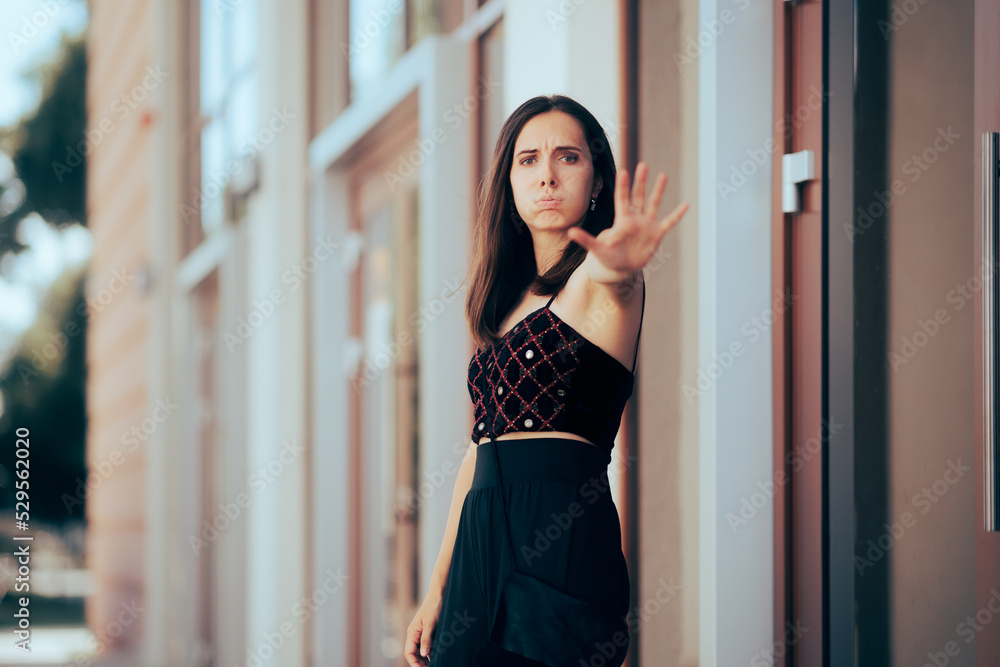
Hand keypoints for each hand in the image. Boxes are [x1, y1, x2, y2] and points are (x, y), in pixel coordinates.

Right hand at [405, 591, 442, 665]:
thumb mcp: (430, 623)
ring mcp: (422, 635)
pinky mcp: (429, 634)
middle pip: (414, 654)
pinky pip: (429, 647)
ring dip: (426, 660)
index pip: (409, 652)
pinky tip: (437, 658)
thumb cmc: (433, 606)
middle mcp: (415, 635)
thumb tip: (423, 654)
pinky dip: (432, 654)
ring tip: (434, 665)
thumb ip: (426, 639)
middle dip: (420, 663)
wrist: (439, 595)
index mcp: (412, 632)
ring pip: (421, 652)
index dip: (414, 663)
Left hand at [567, 162, 688, 274]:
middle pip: (638, 197)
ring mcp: (646, 225)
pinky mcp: (656, 234)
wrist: (619, 267)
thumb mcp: (596, 248)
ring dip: (659, 191)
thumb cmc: (606, 256)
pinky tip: (686, 205)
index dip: (623, 186)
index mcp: (621, 220)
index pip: (622, 199)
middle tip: (643, 164)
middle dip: (640, 181)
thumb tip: (570, 232)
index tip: (623, 170)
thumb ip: (586, 239)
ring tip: (663, 175)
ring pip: (654, 204)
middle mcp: (635, 219)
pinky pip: (668, 222)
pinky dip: (676, 215)